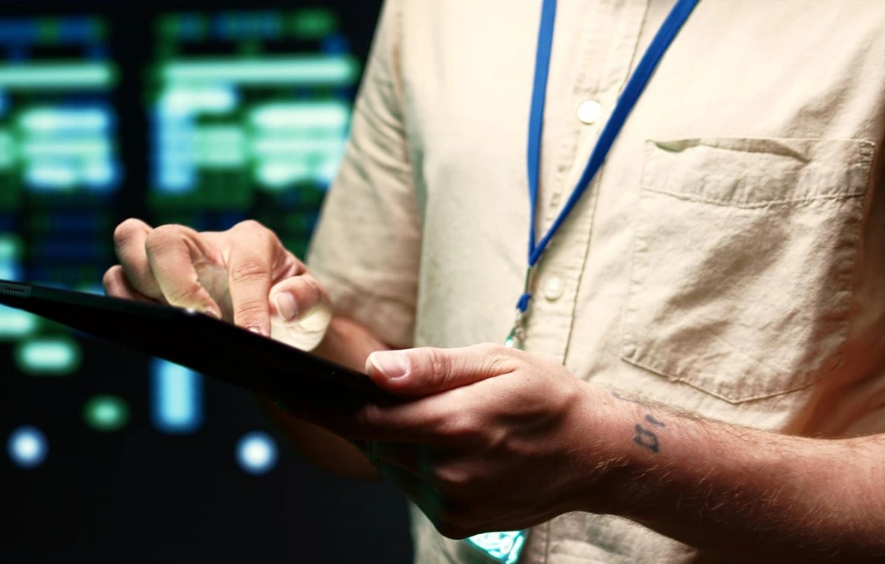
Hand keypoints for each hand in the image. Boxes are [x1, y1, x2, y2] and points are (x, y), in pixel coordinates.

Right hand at [104, 218, 331, 349]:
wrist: (275, 327)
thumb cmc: (294, 311)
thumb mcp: (319, 308)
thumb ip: (308, 301)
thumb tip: (282, 304)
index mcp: (253, 242)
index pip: (243, 265)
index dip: (249, 304)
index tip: (255, 338)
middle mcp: (206, 243)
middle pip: (166, 238)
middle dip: (177, 283)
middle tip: (204, 322)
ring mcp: (174, 261)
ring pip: (131, 243)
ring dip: (140, 285)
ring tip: (170, 323)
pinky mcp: (151, 285)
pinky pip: (118, 279)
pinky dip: (124, 301)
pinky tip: (153, 328)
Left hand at [281, 344, 614, 538]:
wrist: (595, 454)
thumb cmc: (547, 397)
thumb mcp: (495, 362)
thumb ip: (431, 367)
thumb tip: (375, 369)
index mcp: (455, 424)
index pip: (366, 419)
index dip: (322, 407)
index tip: (289, 393)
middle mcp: (448, 471)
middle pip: (375, 444)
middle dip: (365, 419)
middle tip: (374, 394)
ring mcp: (453, 503)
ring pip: (392, 468)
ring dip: (395, 443)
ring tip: (434, 418)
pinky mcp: (458, 523)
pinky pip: (415, 489)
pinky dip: (417, 467)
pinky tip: (449, 448)